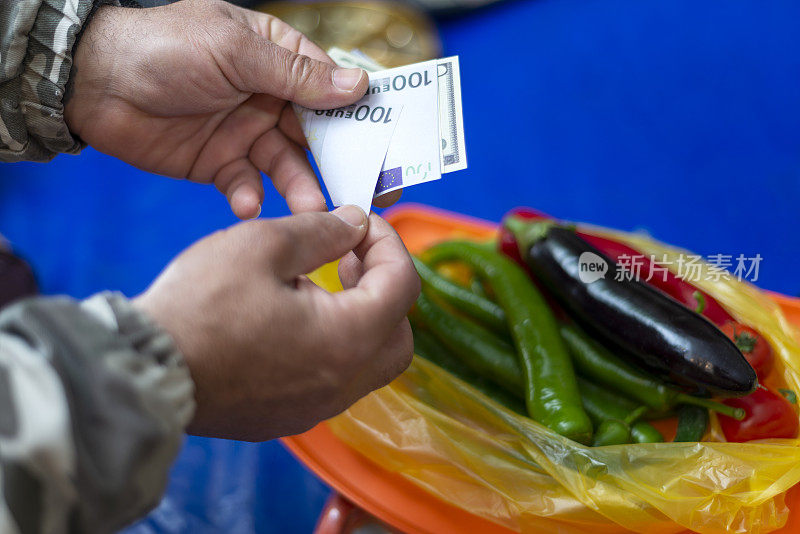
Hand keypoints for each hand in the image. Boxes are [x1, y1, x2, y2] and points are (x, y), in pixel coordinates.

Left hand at [65, 0, 400, 218]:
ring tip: (311, 211)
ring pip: (287, 167)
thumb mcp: (235, 52)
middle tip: (366, 196)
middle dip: (341, 164)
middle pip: (317, 136)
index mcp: (278, 61)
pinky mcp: (219, 165)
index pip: (332, 89)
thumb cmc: (166, 49)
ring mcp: (245, 133)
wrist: (95, 83)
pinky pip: (246, 186)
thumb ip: (296, 75)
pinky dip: (248, 197)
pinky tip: (244, 204)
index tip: (390, 145)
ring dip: (300, 189)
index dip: (363, 117)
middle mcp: (268, 99)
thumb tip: (357, 88)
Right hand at [134, 207, 419, 440]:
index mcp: (349, 339)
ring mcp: (316, 407)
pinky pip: (331, 381)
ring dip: (357, 319)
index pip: (402, 285)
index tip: (360, 224)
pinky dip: (330, 347)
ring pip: (367, 363)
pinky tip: (289, 322)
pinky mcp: (287, 418)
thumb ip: (321, 232)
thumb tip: (356, 224)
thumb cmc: (201, 305)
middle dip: (384, 290)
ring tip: (313, 285)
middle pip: (398, 335)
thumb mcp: (262, 245)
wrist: (144, 372)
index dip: (388, 243)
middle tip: (349, 260)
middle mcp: (343, 383)